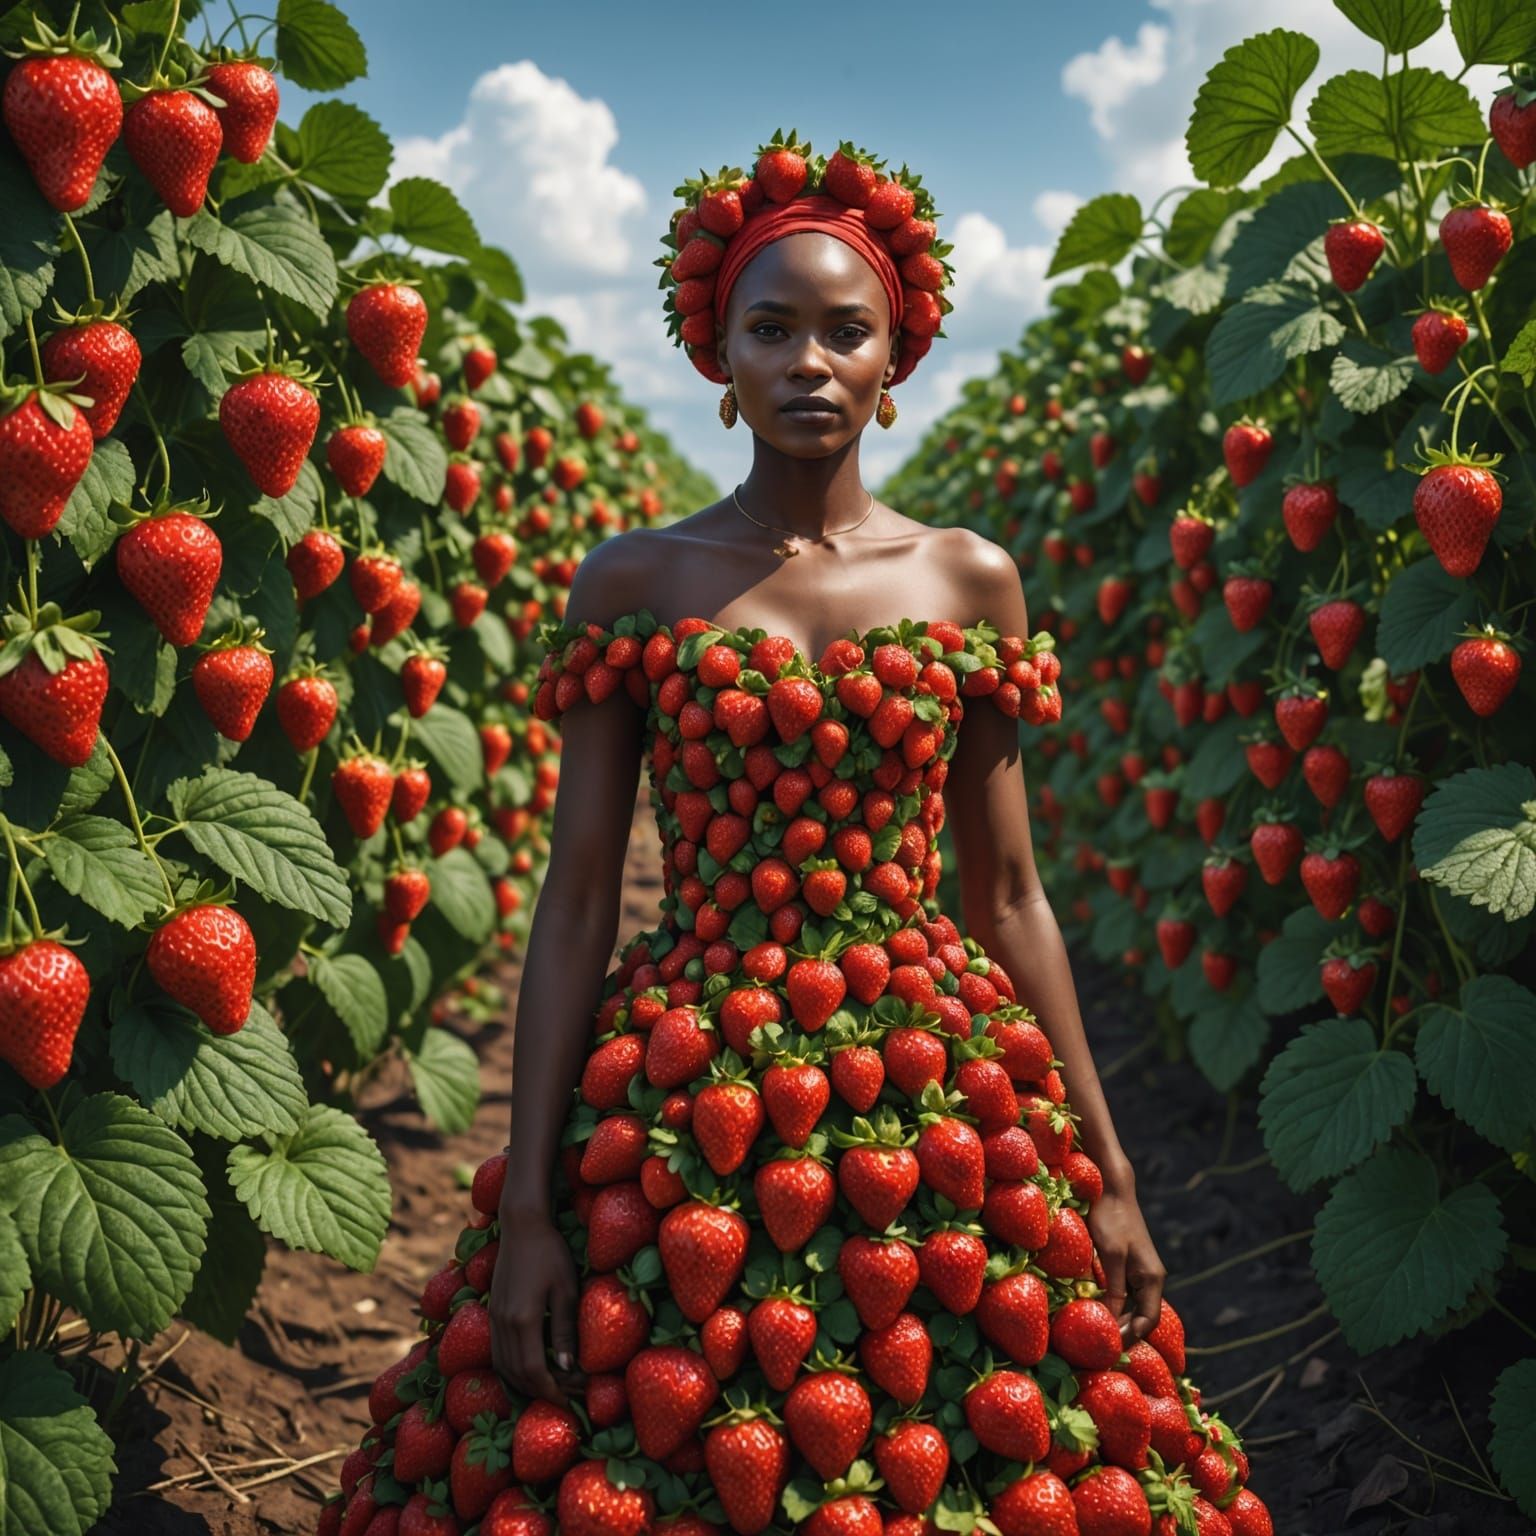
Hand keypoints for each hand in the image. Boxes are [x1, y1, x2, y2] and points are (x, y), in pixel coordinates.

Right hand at [488, 1210, 583, 1404]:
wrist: (522, 1226)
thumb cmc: (550, 1253)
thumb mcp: (566, 1289)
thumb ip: (564, 1330)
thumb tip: (567, 1367)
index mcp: (522, 1320)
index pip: (533, 1371)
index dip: (551, 1391)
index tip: (571, 1401)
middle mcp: (503, 1324)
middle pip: (516, 1374)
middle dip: (542, 1391)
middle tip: (568, 1397)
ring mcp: (494, 1318)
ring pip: (503, 1366)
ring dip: (525, 1384)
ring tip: (552, 1388)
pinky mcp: (492, 1312)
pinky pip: (498, 1352)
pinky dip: (513, 1369)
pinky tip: (530, 1370)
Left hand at [1085, 1178, 1166, 1344]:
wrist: (1111, 1189)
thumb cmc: (1111, 1220)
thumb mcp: (1111, 1256)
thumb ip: (1115, 1290)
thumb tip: (1112, 1322)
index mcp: (1153, 1278)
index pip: (1147, 1321)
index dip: (1130, 1337)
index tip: (1109, 1349)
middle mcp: (1151, 1278)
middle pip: (1141, 1317)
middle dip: (1123, 1333)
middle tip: (1100, 1348)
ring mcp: (1140, 1271)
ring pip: (1133, 1306)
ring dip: (1117, 1321)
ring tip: (1097, 1335)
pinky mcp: (1128, 1264)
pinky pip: (1125, 1294)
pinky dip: (1113, 1306)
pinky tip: (1097, 1311)